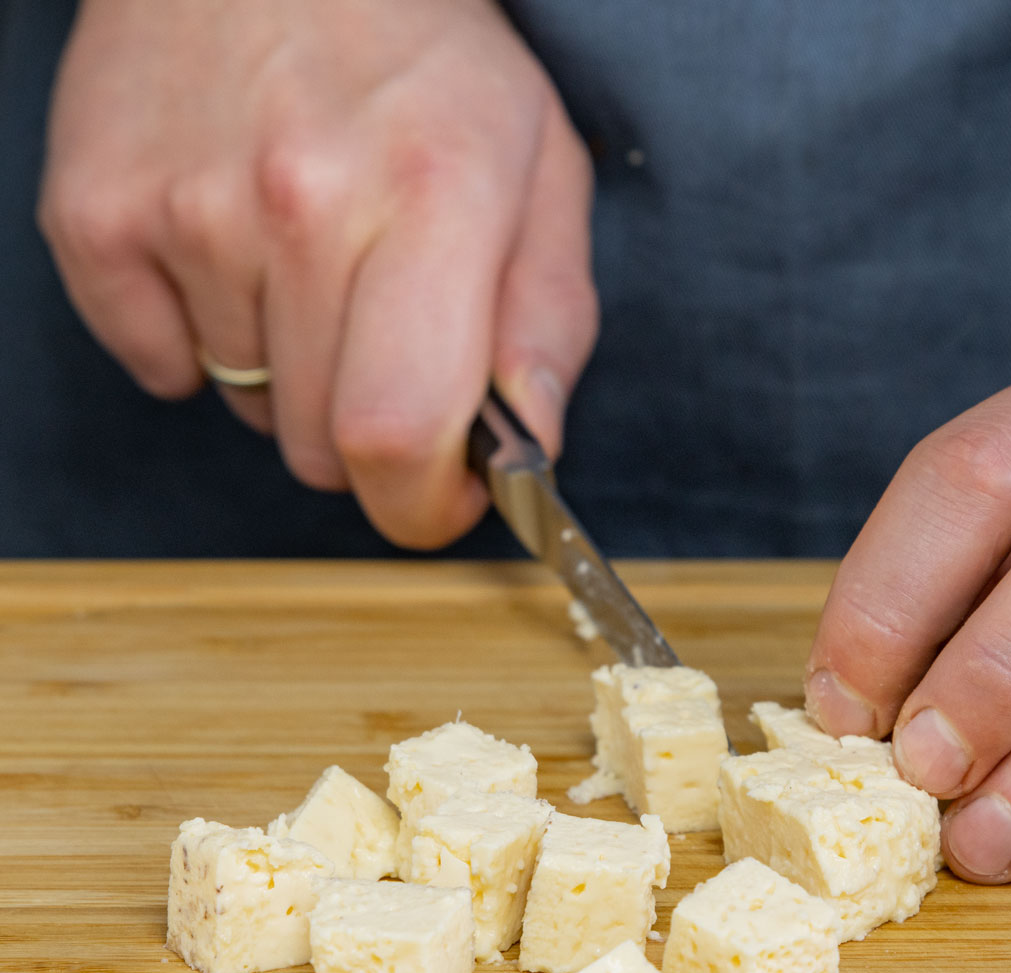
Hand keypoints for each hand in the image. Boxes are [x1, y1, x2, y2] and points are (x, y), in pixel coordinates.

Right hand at [38, 0, 597, 547]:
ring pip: (249, 406)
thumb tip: (528, 452)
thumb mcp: (541, 167)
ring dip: (290, 367)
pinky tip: (235, 249)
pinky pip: (159, 365)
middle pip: (318, 445)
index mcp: (434, 197)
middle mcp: (300, 203)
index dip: (421, 505)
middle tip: (386, 332)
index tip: (441, 497)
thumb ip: (550, 319)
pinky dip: (201, 337)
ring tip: (310, 255)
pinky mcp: (93, 213)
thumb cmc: (426, 61)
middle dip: (366, 428)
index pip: (397, 431)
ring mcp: (184, 209)